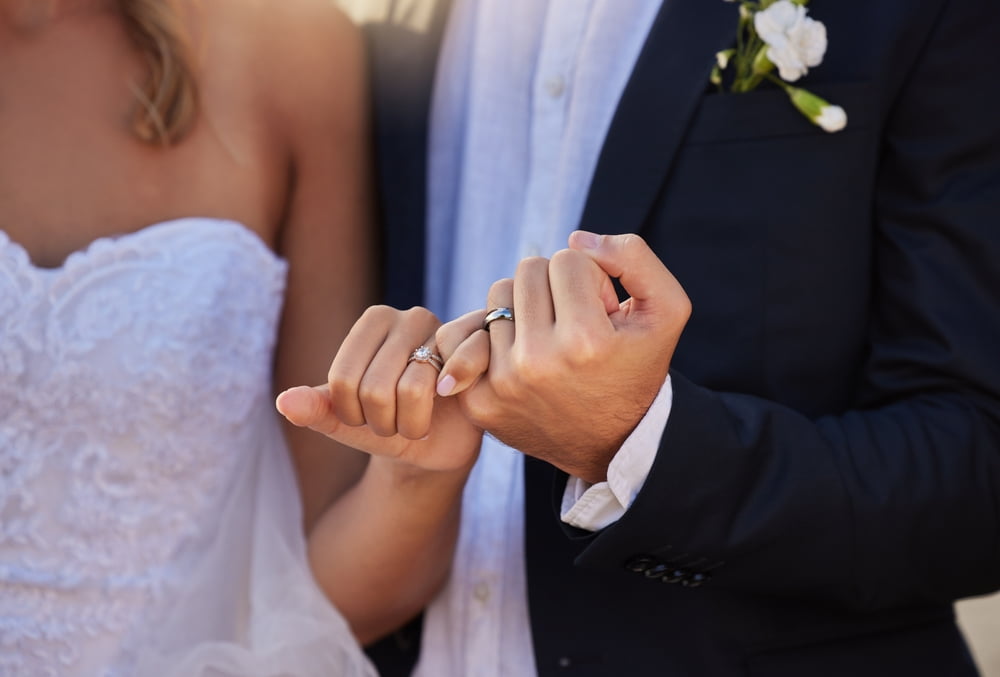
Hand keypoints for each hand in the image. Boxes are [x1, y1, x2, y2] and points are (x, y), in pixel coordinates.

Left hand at [276, 306, 482, 472]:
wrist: (438, 444)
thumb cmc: (387, 423)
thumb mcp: (345, 422)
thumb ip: (316, 409)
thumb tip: (284, 402)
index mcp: (372, 322)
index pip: (343, 379)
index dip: (351, 414)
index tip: (366, 417)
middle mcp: (410, 317)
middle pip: (375, 388)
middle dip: (383, 424)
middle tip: (395, 423)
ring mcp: (449, 329)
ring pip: (413, 391)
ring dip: (412, 426)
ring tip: (417, 422)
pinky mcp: (480, 350)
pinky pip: (449, 381)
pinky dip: (441, 409)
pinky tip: (446, 410)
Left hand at [441, 231, 690, 483]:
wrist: (612, 443)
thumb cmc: (637, 368)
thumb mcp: (666, 311)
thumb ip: (634, 257)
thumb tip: (576, 237)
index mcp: (585, 340)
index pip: (568, 259)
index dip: (592, 279)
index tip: (603, 314)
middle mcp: (537, 363)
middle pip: (527, 271)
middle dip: (556, 289)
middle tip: (576, 325)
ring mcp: (502, 384)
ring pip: (498, 296)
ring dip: (525, 309)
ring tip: (552, 340)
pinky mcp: (477, 401)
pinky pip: (464, 333)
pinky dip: (491, 334)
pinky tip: (517, 352)